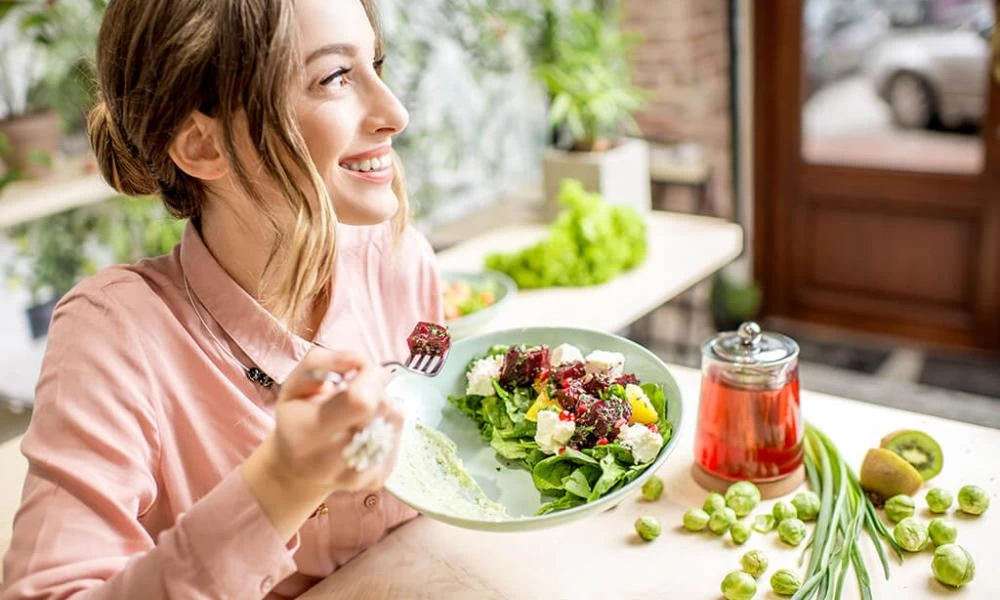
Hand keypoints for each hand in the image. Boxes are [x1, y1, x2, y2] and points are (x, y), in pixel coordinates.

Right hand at [270, 348, 403, 492]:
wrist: (296, 471)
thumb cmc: (296, 419)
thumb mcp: (294, 383)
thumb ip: (322, 362)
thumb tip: (361, 360)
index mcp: (307, 433)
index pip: (360, 401)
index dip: (369, 377)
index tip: (359, 370)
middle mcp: (331, 461)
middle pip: (382, 407)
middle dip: (375, 388)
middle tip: (356, 391)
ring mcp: (358, 475)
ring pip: (395, 419)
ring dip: (382, 405)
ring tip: (358, 412)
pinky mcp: (377, 480)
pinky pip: (398, 435)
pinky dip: (387, 424)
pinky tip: (366, 428)